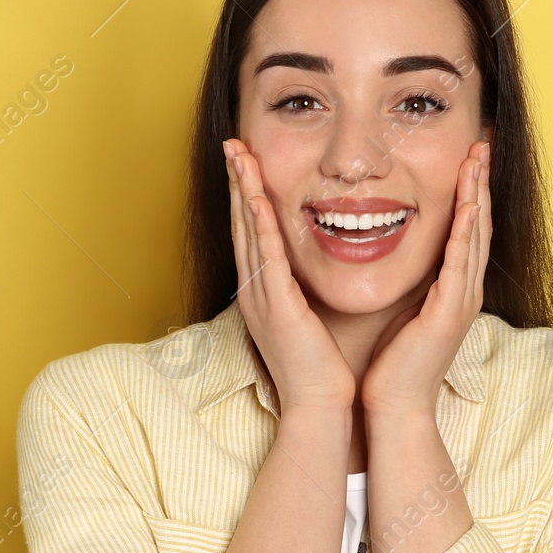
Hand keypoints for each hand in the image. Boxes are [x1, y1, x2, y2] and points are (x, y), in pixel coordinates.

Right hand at [223, 139, 355, 412]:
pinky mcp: (277, 307)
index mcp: (263, 293)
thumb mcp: (308, 320)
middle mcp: (255, 290)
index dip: (247, 196)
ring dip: (243, 191)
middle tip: (233, 145)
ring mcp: (261, 298)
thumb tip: (308, 272)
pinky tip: (257, 198)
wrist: (318, 408)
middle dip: (237, 183)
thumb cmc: (320, 368)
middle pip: (242, 224)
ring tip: (238, 156)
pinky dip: (260, 224)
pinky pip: (267, 257)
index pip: (252, 233)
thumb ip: (303, 292)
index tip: (246, 163)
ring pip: (249, 232)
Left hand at [360, 139, 491, 418]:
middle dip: (480, 181)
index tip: (469, 157)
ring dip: (477, 193)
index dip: (470, 191)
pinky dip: (466, 229)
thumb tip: (400, 256)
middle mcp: (465, 290)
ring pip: (475, 235)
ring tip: (478, 157)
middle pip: (479, 224)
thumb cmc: (393, 364)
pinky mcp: (450, 312)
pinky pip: (460, 262)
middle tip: (482, 142)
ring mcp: (462, 301)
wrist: (396, 409)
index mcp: (454, 289)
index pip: (466, 229)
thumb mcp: (405, 311)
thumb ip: (412, 284)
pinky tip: (468, 203)